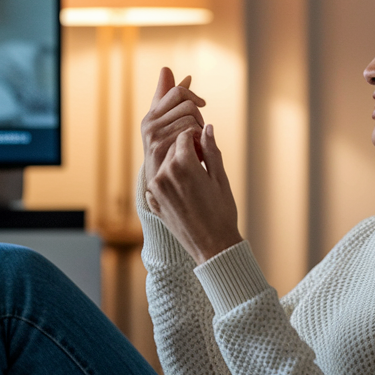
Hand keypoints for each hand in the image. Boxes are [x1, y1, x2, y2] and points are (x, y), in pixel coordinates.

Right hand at [141, 67, 206, 192]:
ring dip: (200, 132)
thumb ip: (166, 96)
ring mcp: (154, 137)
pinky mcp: (162, 150)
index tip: (202, 105)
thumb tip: (166, 69)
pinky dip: (198, 142)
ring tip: (197, 146)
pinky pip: (190, 134)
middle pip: (187, 104)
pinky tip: (196, 154)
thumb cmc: (167, 153)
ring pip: (191, 119)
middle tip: (199, 132)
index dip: (193, 96)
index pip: (177, 91)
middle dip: (199, 116)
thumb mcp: (164, 123)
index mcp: (151, 115)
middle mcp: (149, 124)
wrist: (161, 187)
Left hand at [145, 123, 242, 263]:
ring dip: (177, 164)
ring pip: (164, 164)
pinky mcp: (152, 202)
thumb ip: (211, 150)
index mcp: (182, 165)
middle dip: (186, 150)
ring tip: (195, 179)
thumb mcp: (220, 178)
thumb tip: (207, 127)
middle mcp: (164, 174)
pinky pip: (158, 181)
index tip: (205, 145)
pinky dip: (169, 181)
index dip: (196, 137)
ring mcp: (155, 189)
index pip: (184, 135)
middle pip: (173, 148)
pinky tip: (185, 193)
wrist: (212, 246)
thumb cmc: (222, 212)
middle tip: (202, 161)